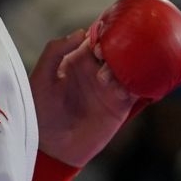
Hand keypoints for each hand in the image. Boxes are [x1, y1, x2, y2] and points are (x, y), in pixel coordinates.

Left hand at [31, 27, 137, 168]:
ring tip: (107, 78)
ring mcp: (111, 88)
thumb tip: (81, 32)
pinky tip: (131, 82)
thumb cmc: (40, 112)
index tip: (102, 36)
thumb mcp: (40, 78)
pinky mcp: (121, 106)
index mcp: (78, 60)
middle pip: (118, 50)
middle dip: (120, 47)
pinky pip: (137, 89)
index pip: (98, 38)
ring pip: (130, 67)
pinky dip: (140, 82)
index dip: (104, 33)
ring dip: (127, 66)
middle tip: (111, 55)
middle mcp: (97, 71)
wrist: (50, 148)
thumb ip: (54, 51)